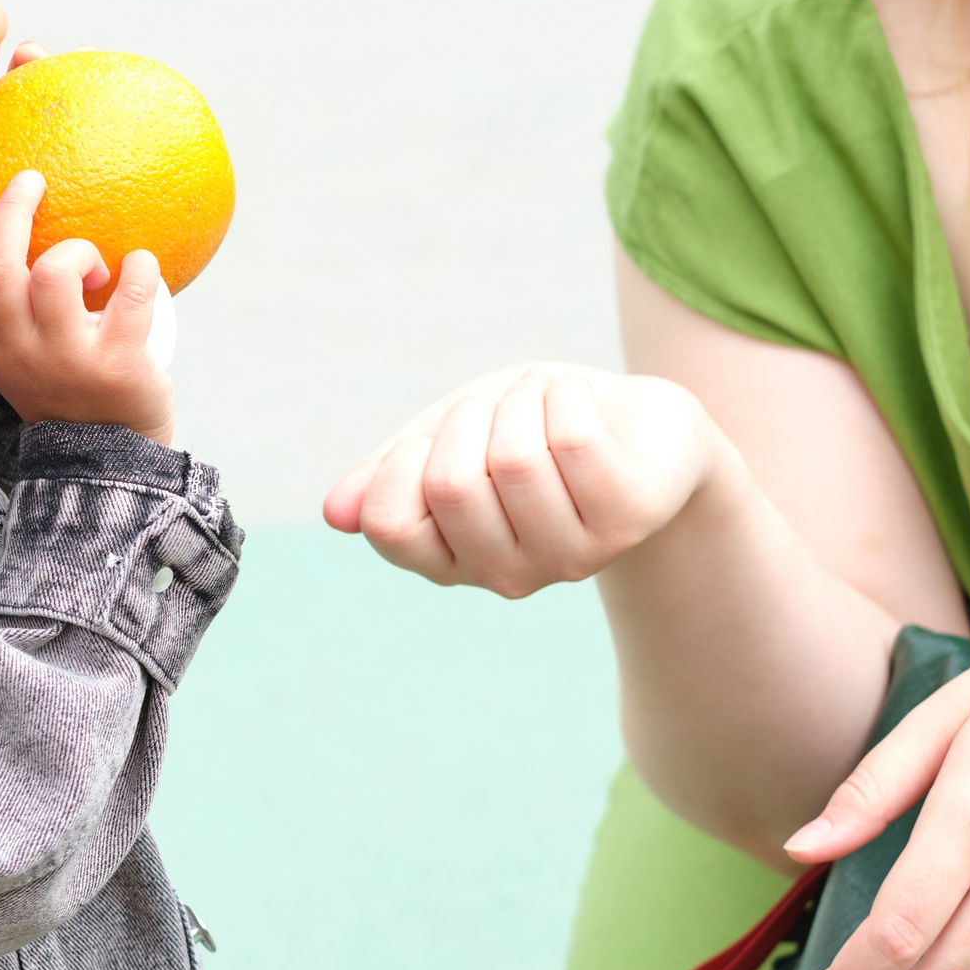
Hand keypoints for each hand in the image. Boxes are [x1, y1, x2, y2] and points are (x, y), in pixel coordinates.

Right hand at [0, 168, 173, 443]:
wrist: (111, 458)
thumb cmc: (66, 391)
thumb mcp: (21, 358)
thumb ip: (10, 312)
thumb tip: (8, 236)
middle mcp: (20, 353)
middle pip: (0, 266)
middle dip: (12, 211)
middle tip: (32, 181)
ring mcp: (67, 360)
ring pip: (52, 276)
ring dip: (76, 249)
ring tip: (93, 259)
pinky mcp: (117, 365)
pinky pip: (131, 296)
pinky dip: (142, 268)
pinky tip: (142, 262)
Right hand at [321, 365, 713, 596]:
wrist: (633, 424)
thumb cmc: (528, 429)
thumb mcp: (446, 439)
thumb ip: (388, 474)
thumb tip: (336, 514)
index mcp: (450, 560)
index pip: (391, 525)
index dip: (405, 460)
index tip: (440, 436)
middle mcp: (507, 574)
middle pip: (451, 484)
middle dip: (473, 417)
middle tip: (505, 413)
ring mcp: (571, 556)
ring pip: (514, 458)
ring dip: (525, 401)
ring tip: (544, 406)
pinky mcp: (627, 520)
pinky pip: (571, 438)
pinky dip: (566, 394)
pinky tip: (579, 402)